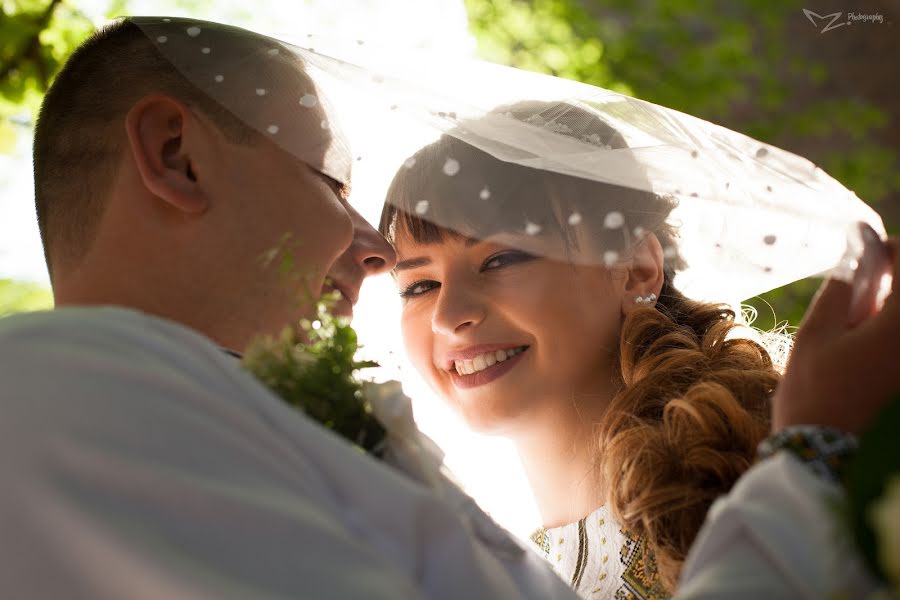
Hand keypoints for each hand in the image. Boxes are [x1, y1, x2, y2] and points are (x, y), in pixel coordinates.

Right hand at [772, 225, 899, 433]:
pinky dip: (890, 345)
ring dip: (891, 318)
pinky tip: (873, 358)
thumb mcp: (814, 337)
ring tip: (864, 333)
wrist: (825, 464)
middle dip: (895, 288)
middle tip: (866, 296)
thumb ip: (838, 293)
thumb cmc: (814, 397)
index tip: (871, 256)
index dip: (893, 251)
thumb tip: (853, 265)